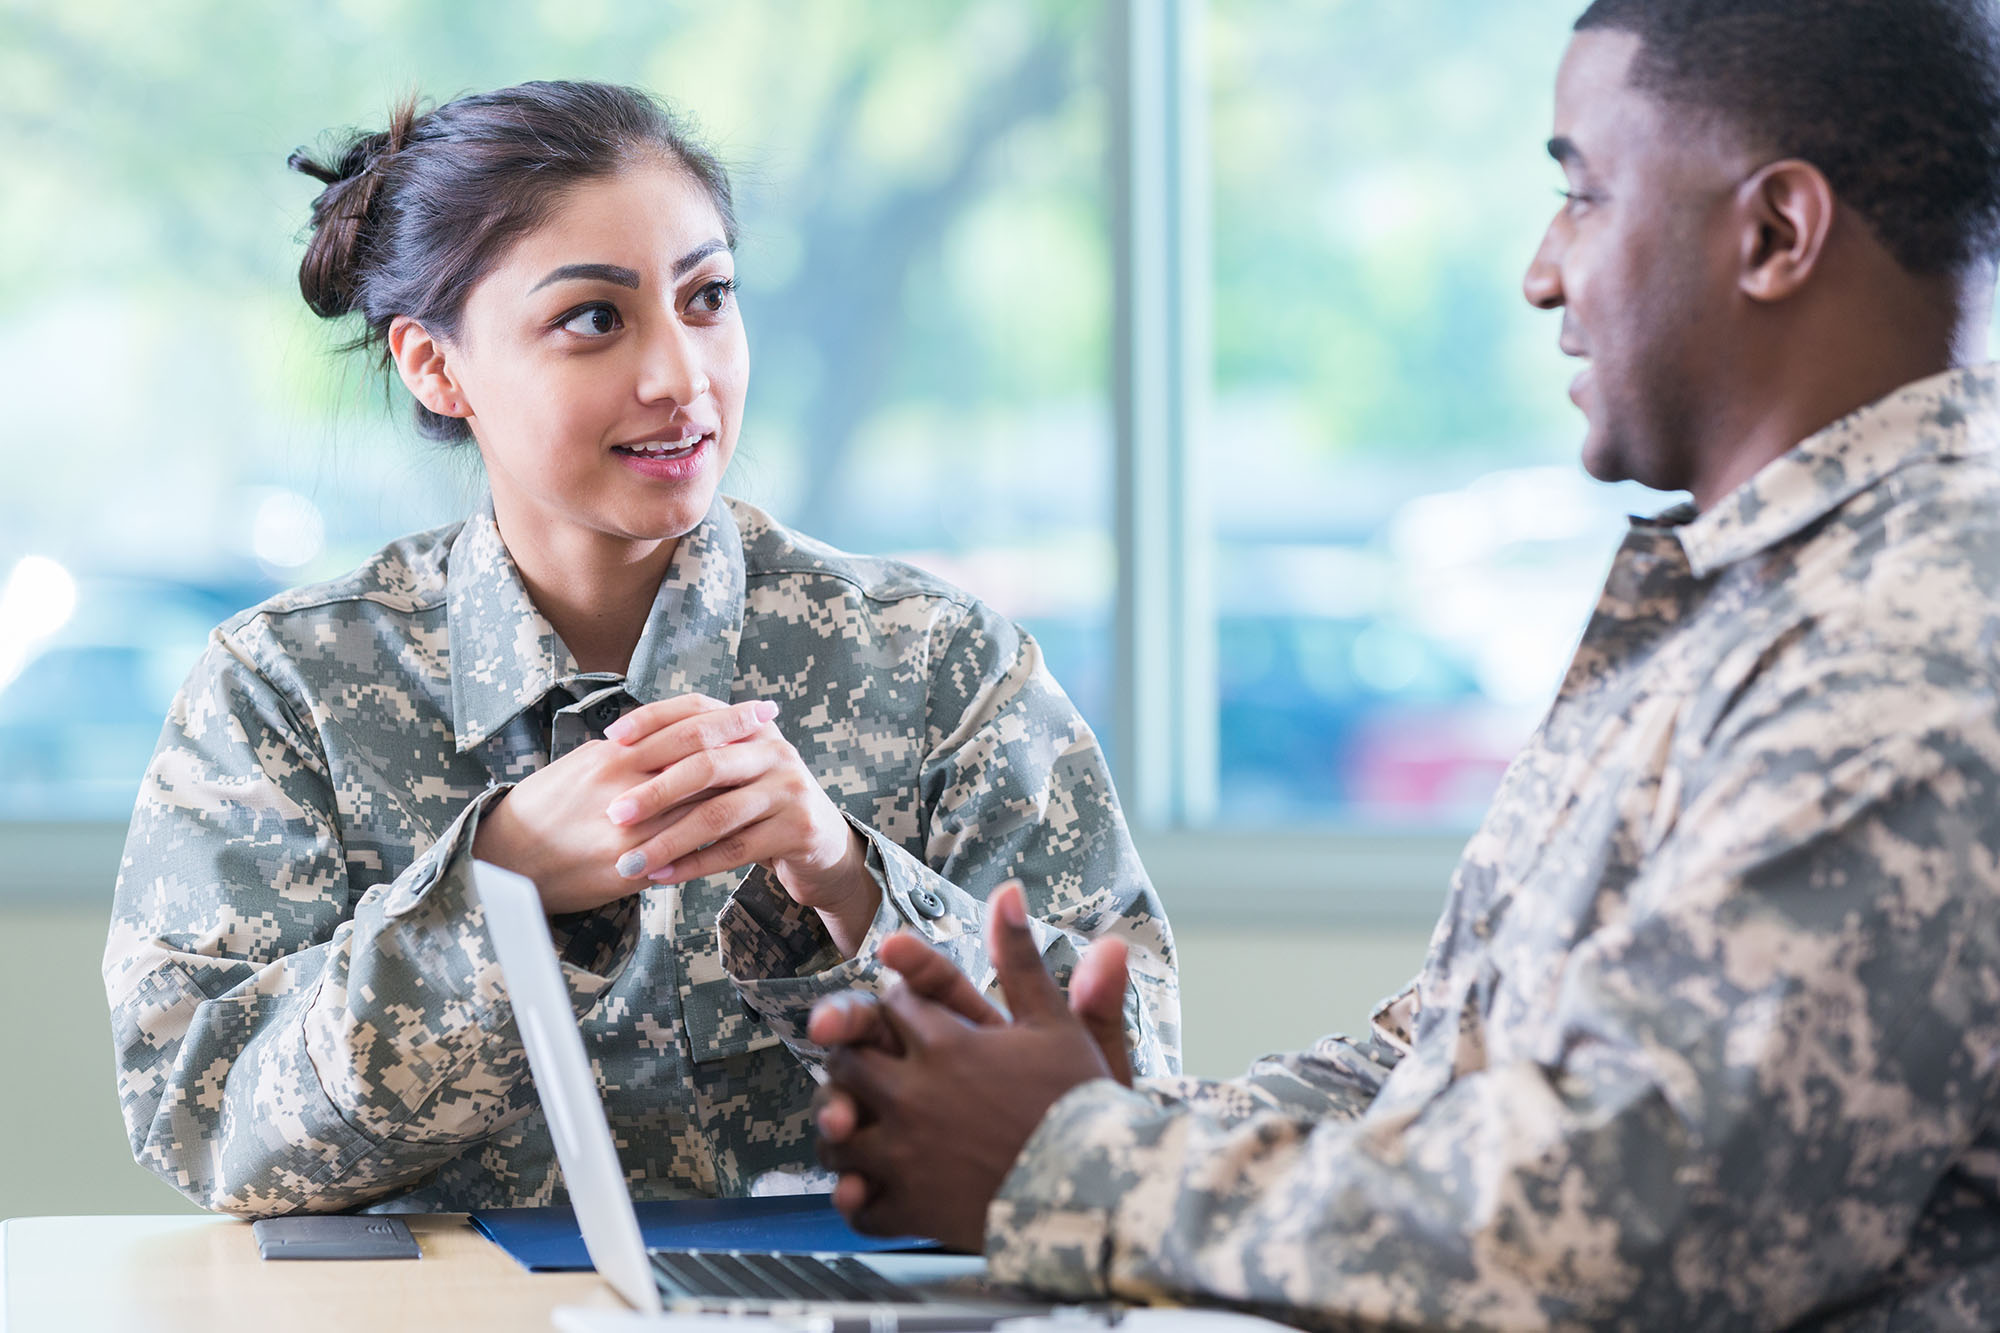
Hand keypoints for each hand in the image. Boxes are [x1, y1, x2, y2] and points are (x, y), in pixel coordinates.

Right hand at [470, 695, 773, 914]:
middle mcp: (625, 790)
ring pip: (700, 810)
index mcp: (613, 757)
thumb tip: (671, 734)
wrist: (506, 860)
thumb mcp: (583, 764)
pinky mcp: (630, 870)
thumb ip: (630, 750)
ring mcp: (630, 833)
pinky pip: (684, 855)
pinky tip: (739, 837)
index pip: (686, 731)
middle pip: (703, 765)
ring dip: (738, 798)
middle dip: (744, 749)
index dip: (729, 720)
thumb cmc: (544, 807)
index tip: (763, 710)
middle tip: (779, 734)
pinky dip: (713, 845)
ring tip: (771, 786)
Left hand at [602, 697, 879, 954]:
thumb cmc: (759, 805)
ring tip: (629, 861)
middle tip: (614, 812)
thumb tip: (618, 745)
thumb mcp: (732, 769)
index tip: (611, 739)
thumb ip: (693, 753)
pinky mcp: (798, 829)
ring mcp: (790, 789)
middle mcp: (775, 750)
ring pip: (717, 813)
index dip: (653, 720)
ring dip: (668, 839)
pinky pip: (735, 849)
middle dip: (655, 789)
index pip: (698, 711)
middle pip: (706, 762)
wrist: (823, 843)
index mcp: (752, 726)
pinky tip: (661, 876)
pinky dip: (693, 865)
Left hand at [811, 883, 1125, 1250]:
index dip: (898, 1008)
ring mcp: (904, 1154)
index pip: (891, 1006)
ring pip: (837, 1132)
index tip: (910, 1018)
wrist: (1101, 1193)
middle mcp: (912, 1093)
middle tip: (870, 1065)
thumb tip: (1008, 890)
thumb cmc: (1083, 1105)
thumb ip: (1022, 959)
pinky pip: (855, 1202)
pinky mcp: (909, 1208)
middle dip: (854, 1057)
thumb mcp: (1057, 1023)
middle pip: (847, 1060)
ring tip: (858, 1125)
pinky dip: (853, 1194)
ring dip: (840, 1125)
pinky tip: (866, 1185)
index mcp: (945, 1043)